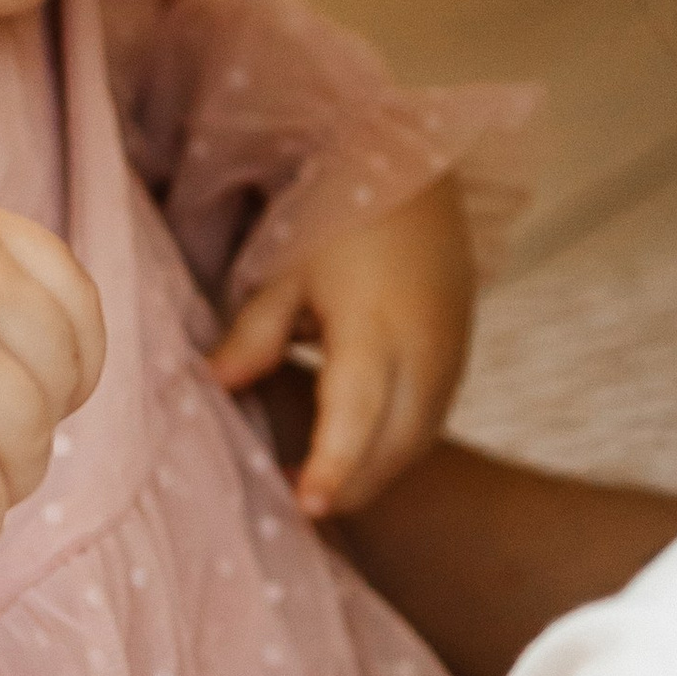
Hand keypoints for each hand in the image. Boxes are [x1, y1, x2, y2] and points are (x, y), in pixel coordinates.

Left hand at [205, 176, 474, 519]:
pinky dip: (396, 443)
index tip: (305, 505)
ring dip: (375, 470)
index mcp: (376, 326)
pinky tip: (359, 448)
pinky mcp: (461, 353)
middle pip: (395, 445)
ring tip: (322, 485)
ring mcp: (452, 354)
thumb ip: (255, 333)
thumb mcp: (287, 269)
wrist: (415, 170)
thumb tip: (215, 383)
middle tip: (297, 503)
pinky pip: (432, 418)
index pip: (357, 416)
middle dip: (352, 485)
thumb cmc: (338, 214)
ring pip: (418, 439)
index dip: (333, 467)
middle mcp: (425, 349)